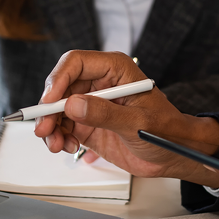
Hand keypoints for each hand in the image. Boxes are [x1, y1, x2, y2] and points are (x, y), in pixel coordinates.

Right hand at [33, 50, 218, 185]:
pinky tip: (68, 146)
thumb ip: (105, 113)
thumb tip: (73, 105)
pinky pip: (63, 126)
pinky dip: (59, 137)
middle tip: (44, 129)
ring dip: (51, 127)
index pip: (75, 63)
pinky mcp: (87, 123)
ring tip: (57, 145)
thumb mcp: (137, 123)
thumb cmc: (166, 131)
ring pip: (58, 109)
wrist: (174, 154)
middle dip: (49, 109)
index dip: (58, 80)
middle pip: (60, 87)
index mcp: (114, 70)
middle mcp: (99, 83)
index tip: (50, 103)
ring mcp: (91, 104)